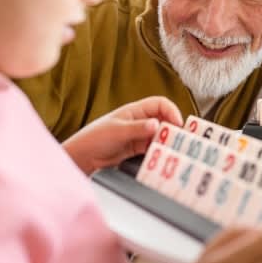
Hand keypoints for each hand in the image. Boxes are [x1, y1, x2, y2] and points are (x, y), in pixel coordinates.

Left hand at [63, 96, 183, 173]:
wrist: (81, 158)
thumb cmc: (94, 138)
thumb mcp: (117, 131)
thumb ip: (138, 128)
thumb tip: (157, 124)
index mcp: (135, 110)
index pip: (160, 104)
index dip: (171, 111)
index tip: (177, 124)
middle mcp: (140, 121)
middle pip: (164, 120)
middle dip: (173, 129)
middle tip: (180, 140)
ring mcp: (139, 136)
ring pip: (161, 136)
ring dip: (168, 142)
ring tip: (173, 150)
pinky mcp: (138, 150)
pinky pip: (154, 148)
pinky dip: (161, 152)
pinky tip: (163, 158)